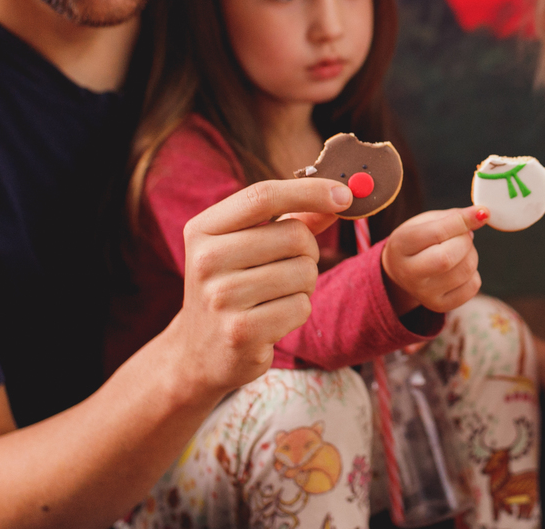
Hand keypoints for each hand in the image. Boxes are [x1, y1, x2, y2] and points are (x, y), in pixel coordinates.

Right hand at [167, 178, 352, 398]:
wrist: (199, 352)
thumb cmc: (234, 286)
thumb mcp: (248, 246)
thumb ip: (292, 220)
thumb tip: (340, 197)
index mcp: (203, 229)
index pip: (263, 196)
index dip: (310, 191)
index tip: (345, 194)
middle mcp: (207, 260)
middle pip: (295, 236)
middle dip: (309, 251)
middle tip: (290, 267)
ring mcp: (221, 298)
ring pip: (304, 272)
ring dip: (304, 285)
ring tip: (275, 297)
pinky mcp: (241, 332)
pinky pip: (301, 306)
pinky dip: (298, 312)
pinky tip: (272, 320)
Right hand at [381, 206, 489, 313]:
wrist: (401, 270)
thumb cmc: (418, 240)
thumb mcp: (426, 221)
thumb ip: (452, 217)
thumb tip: (482, 215)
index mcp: (401, 245)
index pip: (435, 233)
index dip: (462, 221)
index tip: (482, 213)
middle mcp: (408, 273)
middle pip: (447, 258)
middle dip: (465, 241)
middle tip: (462, 235)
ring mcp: (424, 293)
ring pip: (465, 270)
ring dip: (471, 254)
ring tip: (459, 250)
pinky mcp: (440, 305)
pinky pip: (473, 286)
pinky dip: (473, 272)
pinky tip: (459, 267)